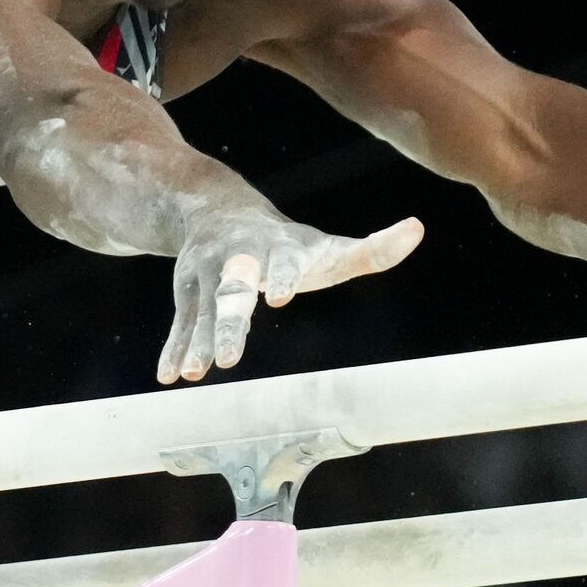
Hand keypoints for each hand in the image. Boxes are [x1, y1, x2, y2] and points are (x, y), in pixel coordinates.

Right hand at [157, 208, 423, 383]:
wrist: (216, 209)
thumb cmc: (286, 243)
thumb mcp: (326, 246)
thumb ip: (371, 250)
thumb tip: (417, 229)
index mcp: (277, 247)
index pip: (282, 262)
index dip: (282, 277)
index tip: (280, 299)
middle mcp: (237, 258)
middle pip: (233, 291)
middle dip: (230, 325)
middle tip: (229, 361)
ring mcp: (206, 274)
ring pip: (202, 311)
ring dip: (197, 342)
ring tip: (196, 374)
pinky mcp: (186, 291)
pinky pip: (180, 322)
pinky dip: (174, 348)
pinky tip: (169, 376)